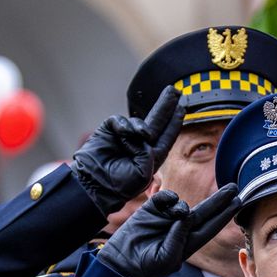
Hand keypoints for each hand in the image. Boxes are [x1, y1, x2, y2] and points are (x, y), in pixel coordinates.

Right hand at [72, 85, 183, 214]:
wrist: (95, 184)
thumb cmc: (120, 184)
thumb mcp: (143, 172)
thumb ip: (148, 151)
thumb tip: (141, 133)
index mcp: (152, 156)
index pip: (166, 135)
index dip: (174, 122)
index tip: (181, 108)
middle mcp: (140, 144)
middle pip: (157, 120)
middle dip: (166, 106)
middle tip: (175, 91)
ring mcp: (125, 136)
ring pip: (138, 121)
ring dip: (141, 126)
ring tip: (144, 135)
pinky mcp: (110, 130)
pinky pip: (120, 121)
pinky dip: (124, 125)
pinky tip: (124, 133)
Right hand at [98, 184, 239, 276]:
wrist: (122, 261)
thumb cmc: (147, 266)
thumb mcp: (166, 258)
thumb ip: (179, 238)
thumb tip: (187, 215)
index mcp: (190, 242)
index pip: (212, 226)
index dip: (225, 214)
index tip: (238, 202)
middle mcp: (182, 228)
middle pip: (205, 211)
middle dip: (220, 199)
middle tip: (234, 187)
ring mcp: (167, 217)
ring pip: (183, 203)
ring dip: (182, 206)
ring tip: (173, 216)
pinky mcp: (153, 209)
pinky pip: (166, 197)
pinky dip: (168, 198)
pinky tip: (165, 205)